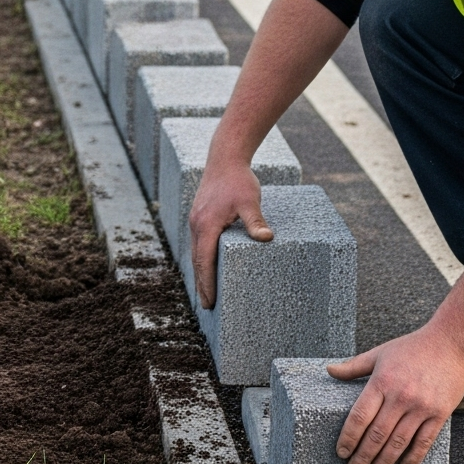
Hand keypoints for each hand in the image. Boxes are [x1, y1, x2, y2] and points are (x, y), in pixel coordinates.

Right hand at [187, 161, 271, 309]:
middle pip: (197, 261)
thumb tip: (267, 238)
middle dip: (202, 284)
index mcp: (206, 226)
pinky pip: (199, 243)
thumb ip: (256, 220)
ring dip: (200, 272)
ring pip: (196, 252)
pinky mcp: (200, 216)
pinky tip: (208, 265)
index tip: (209, 302)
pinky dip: (201, 258)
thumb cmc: (238, 180)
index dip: (207, 284)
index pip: (204, 262)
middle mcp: (197, 225)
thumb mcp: (250, 200)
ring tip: (207, 292)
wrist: (224, 158)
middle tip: (207, 306)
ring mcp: (196, 220)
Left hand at [327, 326, 463, 463]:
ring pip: (398, 442)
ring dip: (384, 462)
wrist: (450, 343)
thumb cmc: (411, 348)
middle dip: (362, 457)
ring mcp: (421, 406)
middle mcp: (400, 396)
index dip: (348, 438)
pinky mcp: (439, 413)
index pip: (359, 416)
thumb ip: (354, 366)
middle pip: (377, 435)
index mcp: (381, 381)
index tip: (341, 453)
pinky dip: (413, 458)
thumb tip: (329, 370)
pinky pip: (424, 441)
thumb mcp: (379, 353)